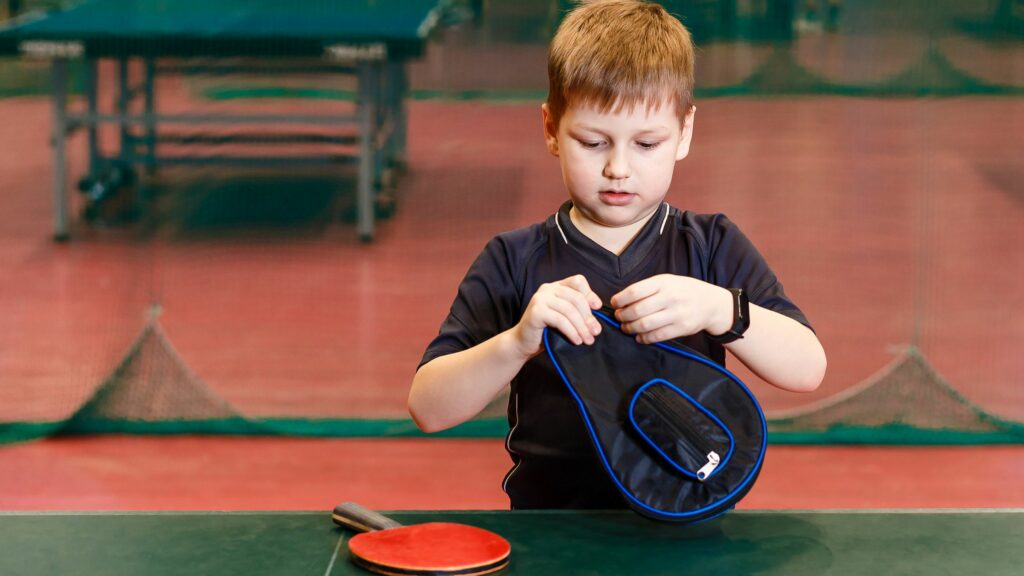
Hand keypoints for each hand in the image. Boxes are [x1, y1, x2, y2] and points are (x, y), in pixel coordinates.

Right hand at [510, 275, 601, 356]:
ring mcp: (540, 299)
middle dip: (589, 317)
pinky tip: (577, 340)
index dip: (590, 294)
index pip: (578, 281)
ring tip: (588, 339)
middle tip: (595, 332)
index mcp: (556, 286)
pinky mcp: (536, 311)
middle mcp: (547, 289)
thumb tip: (596, 322)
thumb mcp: (565, 318)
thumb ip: (578, 313)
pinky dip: (571, 331)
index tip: (597, 308)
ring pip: (569, 310)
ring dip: (582, 327)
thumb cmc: (546, 331)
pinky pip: (560, 320)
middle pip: (576, 298)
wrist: (523, 342)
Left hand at [610, 274, 731, 343]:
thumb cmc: (685, 290)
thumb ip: (647, 288)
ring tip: (626, 327)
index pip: (634, 291)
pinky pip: (657, 336)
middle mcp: (670, 297)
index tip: (614, 303)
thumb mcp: (668, 281)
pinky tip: (639, 336)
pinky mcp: (681, 328)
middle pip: (637, 310)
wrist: (712, 303)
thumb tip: (622, 300)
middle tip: (619, 317)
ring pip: (645, 325)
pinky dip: (644, 338)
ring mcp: (676, 314)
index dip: (620, 299)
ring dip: (631, 328)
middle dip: (623, 316)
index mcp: (663, 283)